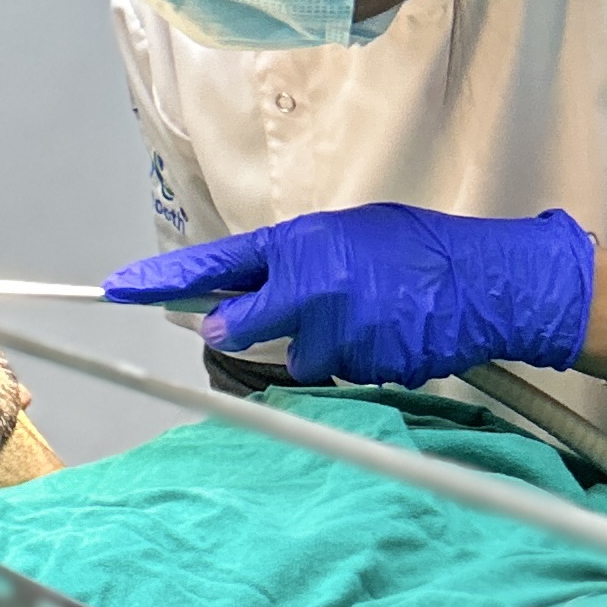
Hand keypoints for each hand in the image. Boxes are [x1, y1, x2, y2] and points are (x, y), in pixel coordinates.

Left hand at [105, 202, 594, 385]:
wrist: (487, 282)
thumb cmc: (417, 248)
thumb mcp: (346, 234)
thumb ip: (290, 262)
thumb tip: (238, 297)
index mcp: (301, 247)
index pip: (215, 265)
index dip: (164, 279)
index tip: (118, 288)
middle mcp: (310, 291)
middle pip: (243, 328)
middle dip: (247, 327)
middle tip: (295, 311)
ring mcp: (336, 334)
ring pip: (297, 356)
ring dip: (322, 343)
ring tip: (371, 314)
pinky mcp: (362, 369)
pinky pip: (340, 372)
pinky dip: (357, 358)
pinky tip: (392, 333)